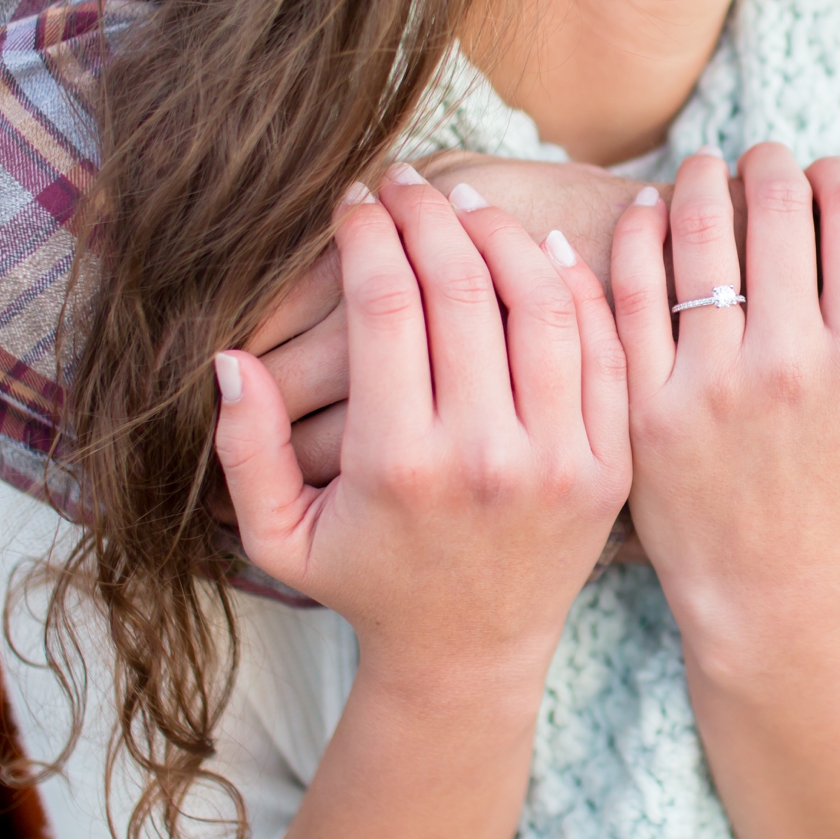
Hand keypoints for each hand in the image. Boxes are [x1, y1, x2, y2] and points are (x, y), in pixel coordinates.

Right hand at [213, 166, 630, 682]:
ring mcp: (559, 460)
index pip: (387, 305)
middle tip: (407, 183)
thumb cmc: (366, 581)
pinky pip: (601, 349)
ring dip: (502, 235)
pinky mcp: (610, 465)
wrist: (470, 655)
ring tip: (467, 206)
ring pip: (543, 303)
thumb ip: (244, 450)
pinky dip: (576, 286)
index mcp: (398, 464)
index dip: (368, 235)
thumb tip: (229, 357)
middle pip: (464, 289)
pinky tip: (541, 248)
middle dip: (429, 216)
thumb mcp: (279, 535)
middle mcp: (485, 457)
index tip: (355, 202)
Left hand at [607, 143, 839, 838]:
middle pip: (775, 210)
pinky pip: (632, 292)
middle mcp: (787, 362)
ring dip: (704, 181)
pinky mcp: (645, 405)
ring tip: (705, 169)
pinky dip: (637, 235)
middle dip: (771, 164)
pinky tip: (646, 212)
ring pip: (699, 236)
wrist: (767, 601)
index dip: (839, 177)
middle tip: (762, 158)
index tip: (826, 173)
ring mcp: (709, 383)